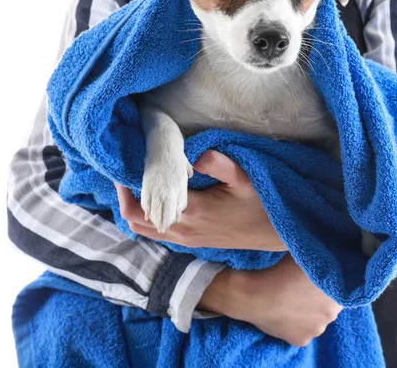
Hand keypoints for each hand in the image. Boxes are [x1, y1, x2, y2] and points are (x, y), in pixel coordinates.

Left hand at [115, 150, 286, 250]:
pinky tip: (153, 199)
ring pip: (144, 229)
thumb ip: (220, 165)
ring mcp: (186, 239)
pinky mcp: (191, 241)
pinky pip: (157, 233)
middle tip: (123, 172)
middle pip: (135, 220)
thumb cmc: (260, 203)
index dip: (128, 185)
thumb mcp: (245, 179)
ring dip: (135, 208)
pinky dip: (147, 217)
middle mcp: (184, 230)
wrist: (272, 234)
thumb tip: (197, 155)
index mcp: (193, 212)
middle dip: (124, 196)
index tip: (125, 163)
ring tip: (134, 184)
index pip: (145, 203)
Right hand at [199, 255, 342, 346]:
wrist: (255, 295)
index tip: (314, 275)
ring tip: (291, 298)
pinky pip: (302, 331)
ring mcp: (317, 329)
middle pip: (329, 303)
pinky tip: (286, 311)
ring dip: (309, 310)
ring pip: (316, 318)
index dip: (328, 280)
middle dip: (319, 296)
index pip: (340, 286)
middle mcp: (333, 314)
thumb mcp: (304, 252)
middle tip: (301, 286)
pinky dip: (296, 323)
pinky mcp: (301, 341)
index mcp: (338, 292)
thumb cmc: (280, 269)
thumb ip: (320, 251)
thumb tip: (329, 240)